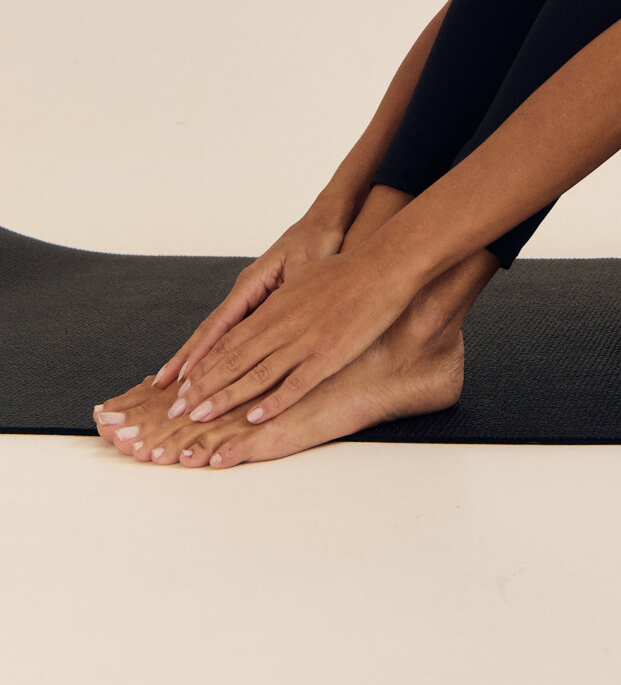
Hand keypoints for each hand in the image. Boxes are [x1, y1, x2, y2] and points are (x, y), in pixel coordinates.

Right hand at [150, 213, 346, 394]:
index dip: (200, 353)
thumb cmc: (316, 243)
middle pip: (208, 331)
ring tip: (171, 381)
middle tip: (161, 385)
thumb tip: (274, 317)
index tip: (184, 377)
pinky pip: (231, 330)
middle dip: (185, 359)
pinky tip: (205, 367)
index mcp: (250, 284)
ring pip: (215, 333)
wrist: (320, 226)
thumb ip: (287, 292)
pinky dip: (214, 349)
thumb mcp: (304, 267)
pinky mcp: (257, 302)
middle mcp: (243, 292)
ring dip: (194, 357)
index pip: (219, 324)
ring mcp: (247, 297)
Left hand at [162, 245, 409, 431]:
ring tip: (199, 417)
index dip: (202, 364)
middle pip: (232, 359)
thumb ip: (279, 304)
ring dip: (224, 398)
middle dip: (201, 387)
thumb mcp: (302, 281)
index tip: (180, 385)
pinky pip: (294, 383)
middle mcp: (282, 325)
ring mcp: (303, 341)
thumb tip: (262, 317)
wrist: (381, 267)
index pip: (227, 339)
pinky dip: (271, 402)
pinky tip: (252, 417)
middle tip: (176, 410)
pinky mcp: (327, 354)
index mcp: (274, 307)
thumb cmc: (345, 271)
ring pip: (255, 374)